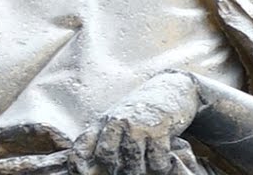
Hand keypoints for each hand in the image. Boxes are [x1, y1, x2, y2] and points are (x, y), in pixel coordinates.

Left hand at [69, 71, 200, 174]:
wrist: (172, 86)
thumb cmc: (142, 109)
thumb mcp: (117, 118)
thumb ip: (102, 137)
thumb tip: (89, 167)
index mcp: (104, 122)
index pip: (82, 148)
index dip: (80, 165)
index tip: (89, 174)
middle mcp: (118, 122)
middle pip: (107, 159)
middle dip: (118, 169)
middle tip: (131, 167)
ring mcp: (138, 126)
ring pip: (133, 165)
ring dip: (142, 170)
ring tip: (148, 165)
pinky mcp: (160, 129)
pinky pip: (156, 161)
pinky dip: (161, 165)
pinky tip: (164, 158)